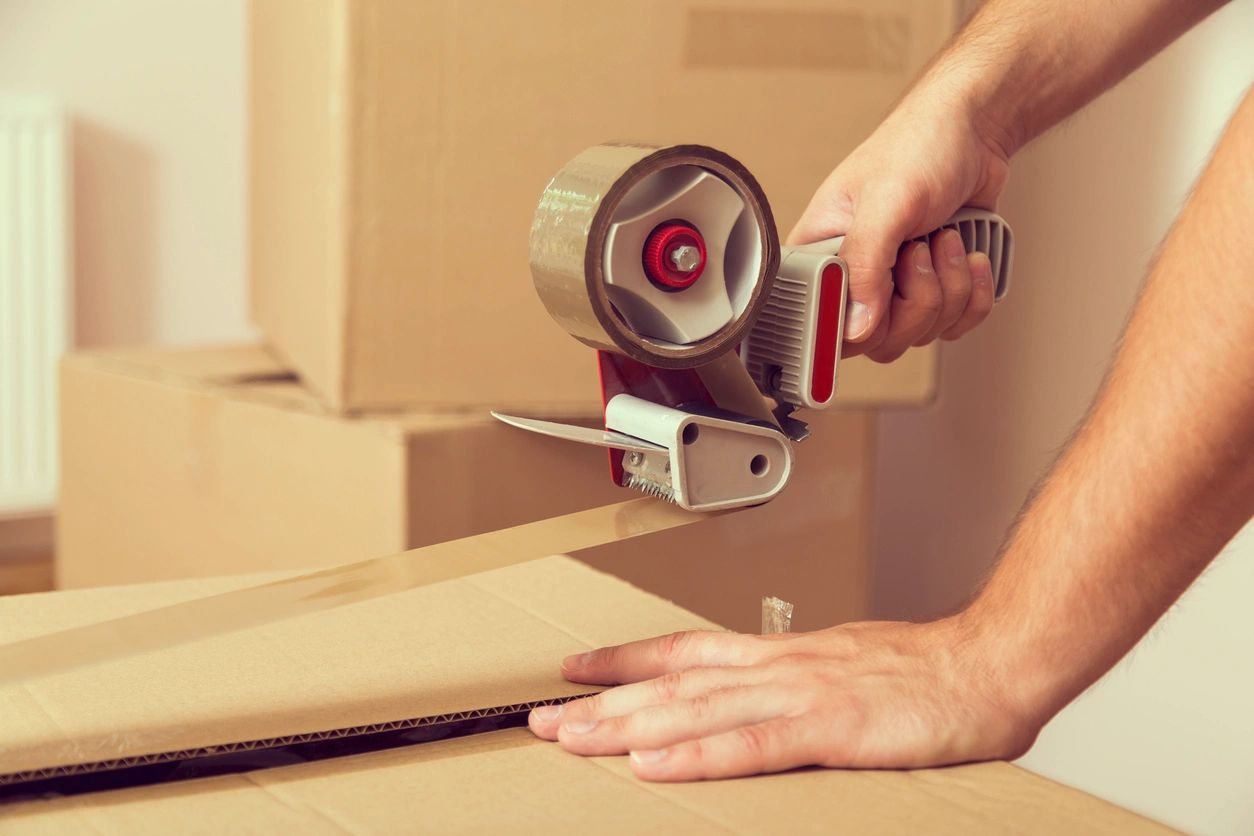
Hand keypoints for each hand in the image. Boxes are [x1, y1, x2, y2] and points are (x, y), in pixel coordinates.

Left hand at [528, 619, 1039, 781]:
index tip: (577, 668)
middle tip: (543, 718)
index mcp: (780, 654)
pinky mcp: (831, 730)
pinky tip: (656, 766)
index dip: (625, 660)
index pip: (684, 651)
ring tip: (572, 740)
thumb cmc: (924, 672)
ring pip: (695, 711)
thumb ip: (792, 682)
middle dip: (603, 704)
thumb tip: (752, 702)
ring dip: (628, 727)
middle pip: (672, 684)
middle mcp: (777, 667)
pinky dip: (698, 757)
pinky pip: (752, 748)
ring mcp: (800, 695)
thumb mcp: (842, 666)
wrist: (989, 664)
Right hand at [788, 94, 1011, 361]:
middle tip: (920, 249)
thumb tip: (856, 327)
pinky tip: (969, 255)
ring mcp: (894, 289)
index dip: (855, 321)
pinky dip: (973, 294)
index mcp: (818, 254)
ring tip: (945, 238)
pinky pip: (954, 327)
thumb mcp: (885, 203)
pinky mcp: (933, 291)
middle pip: (877, 341)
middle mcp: (852, 278)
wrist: (975, 131)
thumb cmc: (918, 147)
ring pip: (920, 334)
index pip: (820, 322)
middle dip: (917, 298)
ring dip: (950, 288)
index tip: (885, 294)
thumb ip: (864, 265)